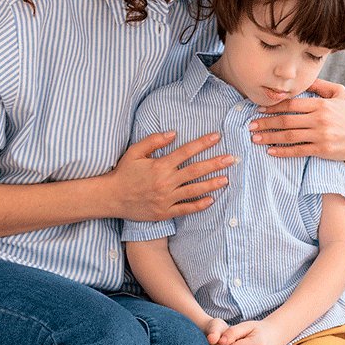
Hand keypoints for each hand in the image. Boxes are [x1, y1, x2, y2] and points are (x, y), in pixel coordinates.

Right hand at [106, 131, 233, 221]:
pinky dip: (199, 205)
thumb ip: (153, 141)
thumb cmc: (124, 173)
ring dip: (211, 184)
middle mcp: (165, 182)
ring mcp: (166, 198)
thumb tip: (173, 133)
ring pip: (194, 190)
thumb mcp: (134, 152)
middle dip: (215, 163)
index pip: (186, 151)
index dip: (202, 143)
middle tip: (232, 159)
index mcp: (160, 165)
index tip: (216, 137)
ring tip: (226, 178)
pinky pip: (185, 209)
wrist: (112, 198)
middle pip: (195, 170)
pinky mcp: (164, 212)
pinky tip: (211, 200)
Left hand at [249, 79, 344, 167]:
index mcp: (321, 104)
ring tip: (255, 138)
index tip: (258, 109)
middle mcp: (320, 119)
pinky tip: (271, 151)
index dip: (273, 106)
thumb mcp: (340, 94)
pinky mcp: (322, 150)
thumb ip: (321, 85)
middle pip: (286, 120)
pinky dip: (283, 151)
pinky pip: (298, 150)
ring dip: (269, 137)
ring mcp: (321, 135)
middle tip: (250, 125)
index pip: (291, 104)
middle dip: (266, 122)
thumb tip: (303, 78)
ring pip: (289, 135)